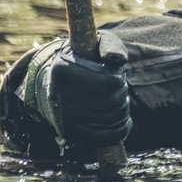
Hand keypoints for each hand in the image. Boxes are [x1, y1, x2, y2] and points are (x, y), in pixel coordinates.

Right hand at [19, 31, 130, 150]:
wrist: (63, 80)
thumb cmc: (88, 58)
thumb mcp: (98, 43)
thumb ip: (110, 46)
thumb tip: (116, 59)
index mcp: (62, 69)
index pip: (104, 83)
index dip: (118, 81)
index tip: (117, 77)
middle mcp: (58, 95)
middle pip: (109, 103)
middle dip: (123, 95)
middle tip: (121, 89)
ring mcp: (62, 116)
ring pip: (108, 120)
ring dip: (123, 111)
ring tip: (120, 101)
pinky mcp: (69, 132)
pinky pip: (101, 138)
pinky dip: (118, 131)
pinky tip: (123, 122)